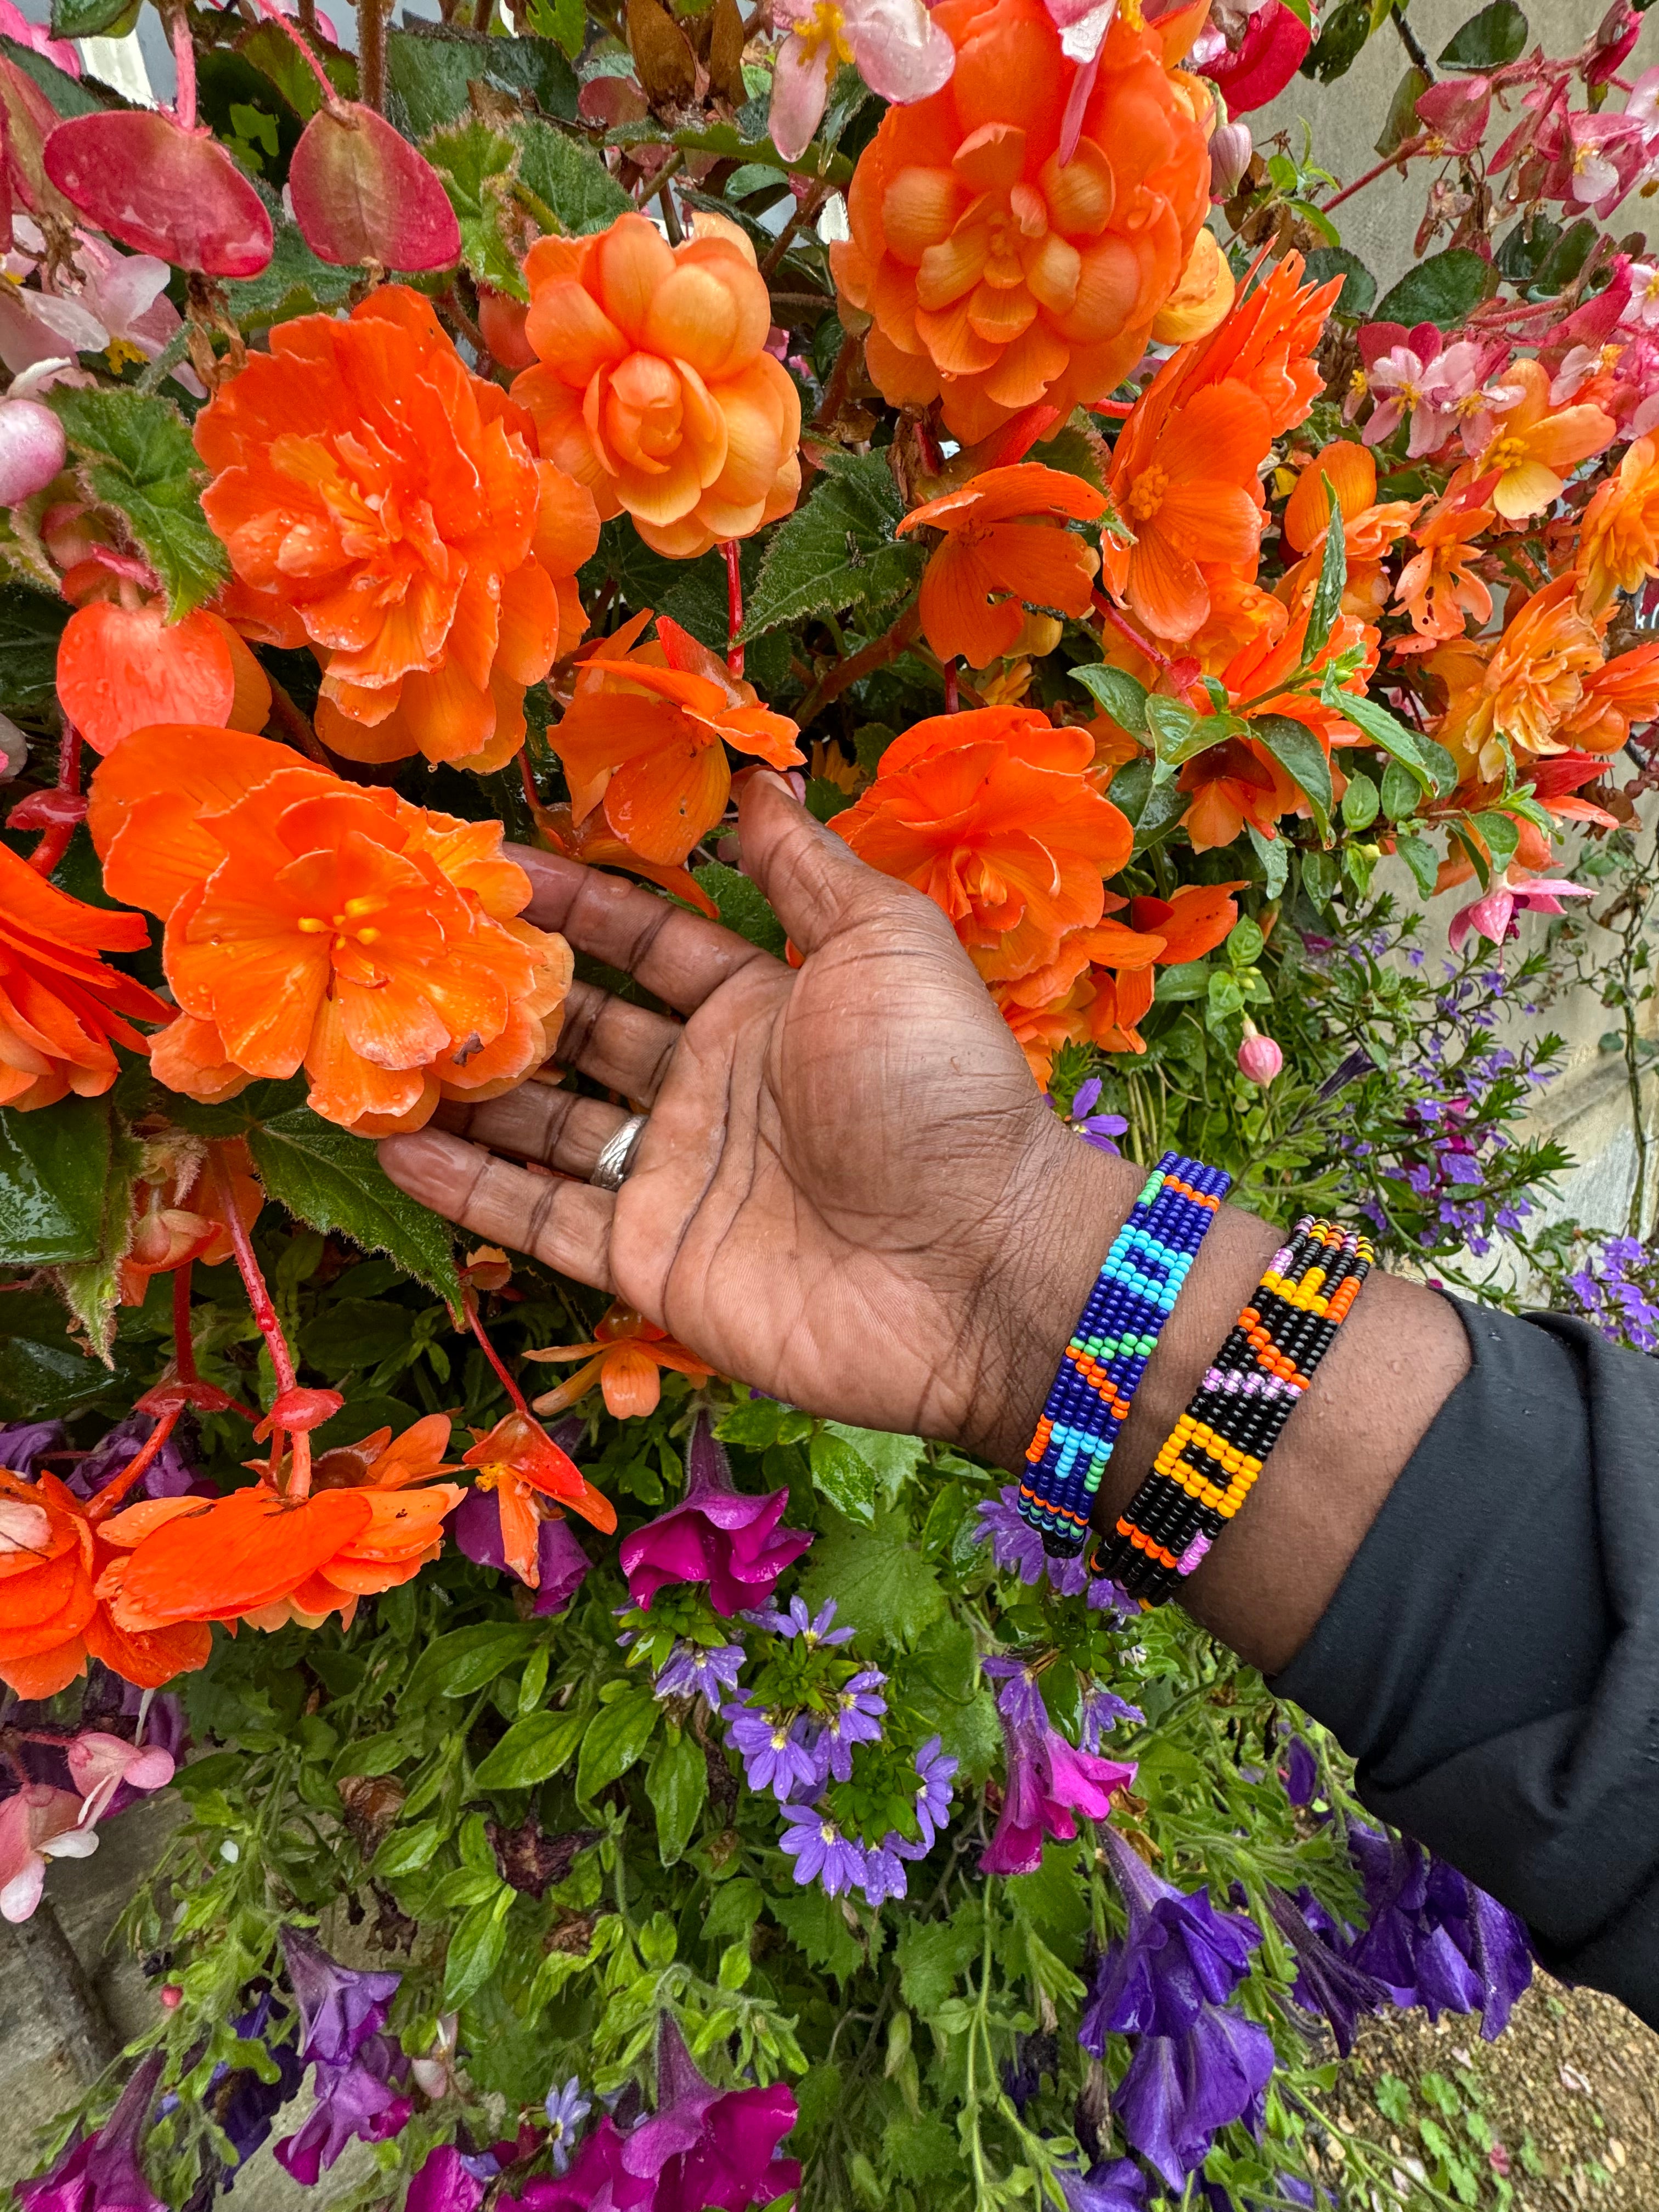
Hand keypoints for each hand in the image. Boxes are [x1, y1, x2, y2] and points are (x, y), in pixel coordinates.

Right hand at [378, 775, 1131, 1467]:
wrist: (975, 1264)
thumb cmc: (935, 1086)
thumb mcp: (885, 943)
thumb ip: (805, 868)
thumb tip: (759, 779)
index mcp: (763, 1005)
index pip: (645, 941)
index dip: (573, 902)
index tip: (486, 865)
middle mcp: (709, 1087)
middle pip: (580, 1029)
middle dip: (501, 994)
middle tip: (400, 954)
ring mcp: (674, 1178)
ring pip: (542, 1125)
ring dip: (464, 1091)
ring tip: (369, 1049)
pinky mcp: (649, 1261)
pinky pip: (537, 1216)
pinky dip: (466, 1187)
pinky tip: (392, 1148)